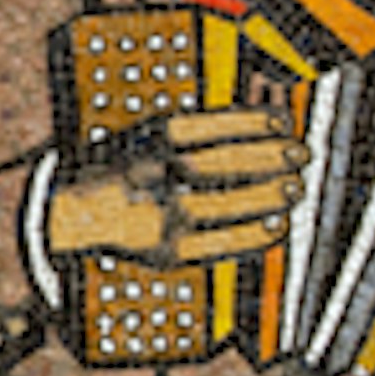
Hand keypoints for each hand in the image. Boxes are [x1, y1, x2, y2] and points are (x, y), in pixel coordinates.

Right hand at [45, 108, 303, 262]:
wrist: (74, 213)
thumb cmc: (126, 168)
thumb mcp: (151, 133)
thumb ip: (200, 131)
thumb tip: (268, 128)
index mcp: (149, 139)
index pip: (211, 124)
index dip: (255, 121)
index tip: (284, 121)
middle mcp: (152, 176)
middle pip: (221, 163)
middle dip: (269, 158)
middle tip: (300, 154)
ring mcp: (159, 217)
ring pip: (224, 204)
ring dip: (268, 195)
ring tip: (294, 187)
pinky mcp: (167, 254)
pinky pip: (220, 245)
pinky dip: (254, 235)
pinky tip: (276, 225)